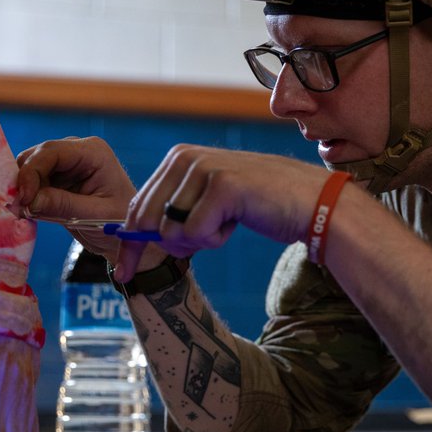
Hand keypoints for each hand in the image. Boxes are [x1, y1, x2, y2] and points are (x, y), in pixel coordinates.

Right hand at [14, 137, 153, 258]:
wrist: (124, 235)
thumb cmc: (119, 223)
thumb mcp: (94, 216)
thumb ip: (62, 205)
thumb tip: (28, 199)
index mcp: (93, 152)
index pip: (51, 151)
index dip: (32, 172)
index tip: (24, 198)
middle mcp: (77, 151)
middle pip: (36, 156)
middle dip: (24, 181)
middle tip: (19, 208)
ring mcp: (65, 163)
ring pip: (29, 167)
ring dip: (22, 188)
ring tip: (24, 211)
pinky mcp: (56, 177)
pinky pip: (31, 181)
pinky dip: (26, 194)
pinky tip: (27, 211)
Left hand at [113, 145, 334, 281]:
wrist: (308, 201)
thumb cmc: (257, 205)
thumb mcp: (205, 201)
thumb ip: (170, 212)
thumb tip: (126, 241)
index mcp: (176, 158)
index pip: (135, 208)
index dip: (128, 246)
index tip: (123, 273)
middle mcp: (184, 157)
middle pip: (145, 223)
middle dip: (169, 246)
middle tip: (208, 237)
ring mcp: (203, 169)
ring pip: (170, 231)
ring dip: (198, 241)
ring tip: (225, 223)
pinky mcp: (222, 186)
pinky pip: (195, 234)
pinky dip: (214, 240)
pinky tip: (235, 221)